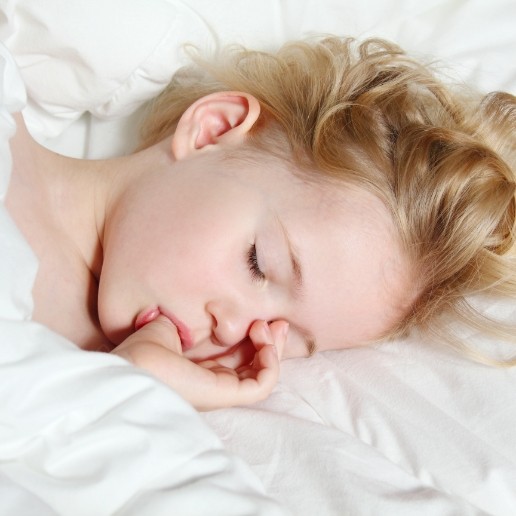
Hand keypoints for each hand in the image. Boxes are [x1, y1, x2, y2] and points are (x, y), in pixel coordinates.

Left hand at [111, 316, 288, 410]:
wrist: (128, 367)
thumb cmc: (141, 350)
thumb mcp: (168, 326)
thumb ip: (189, 321)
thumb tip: (199, 312)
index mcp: (201, 368)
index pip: (239, 356)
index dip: (255, 338)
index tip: (262, 317)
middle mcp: (213, 382)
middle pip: (255, 365)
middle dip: (271, 342)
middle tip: (278, 321)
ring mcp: (220, 391)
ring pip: (262, 375)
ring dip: (273, 349)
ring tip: (267, 326)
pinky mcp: (225, 395)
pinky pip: (261, 385)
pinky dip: (271, 363)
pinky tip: (264, 340)